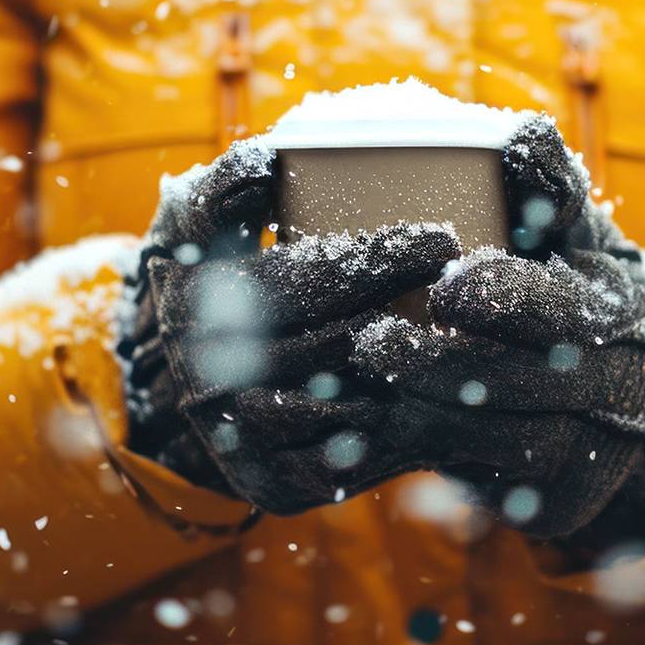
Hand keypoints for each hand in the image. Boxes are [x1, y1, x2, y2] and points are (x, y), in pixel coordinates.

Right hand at [119, 141, 462, 514]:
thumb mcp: (196, 219)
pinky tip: (435, 396)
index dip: (382, 258)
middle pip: (336, 341)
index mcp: (193, 302)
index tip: (443, 238)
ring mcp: (239, 438)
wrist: (180, 378)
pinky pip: (345, 463)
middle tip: (464, 279)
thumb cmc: (207, 272)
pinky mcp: (270, 484)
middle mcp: (208, 377)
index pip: (308, 277)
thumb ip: (229, 182)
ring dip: (409, 371)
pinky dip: (395, 431)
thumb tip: (270, 160)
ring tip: (460, 333)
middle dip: (409, 308)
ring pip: (346, 404)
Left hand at [351, 116, 644, 547]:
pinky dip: (431, 463)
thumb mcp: (578, 236)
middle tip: (371, 343)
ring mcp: (587, 453)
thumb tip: (519, 133)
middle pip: (523, 382)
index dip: (507, 298)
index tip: (448, 284)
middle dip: (443, 364)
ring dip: (429, 414)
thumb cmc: (579, 288)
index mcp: (614, 312)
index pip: (564, 310)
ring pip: (502, 442)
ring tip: (363, 386)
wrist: (631, 398)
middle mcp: (611, 387)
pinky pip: (488, 487)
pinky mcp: (554, 503)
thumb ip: (547, 187)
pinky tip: (374, 438)